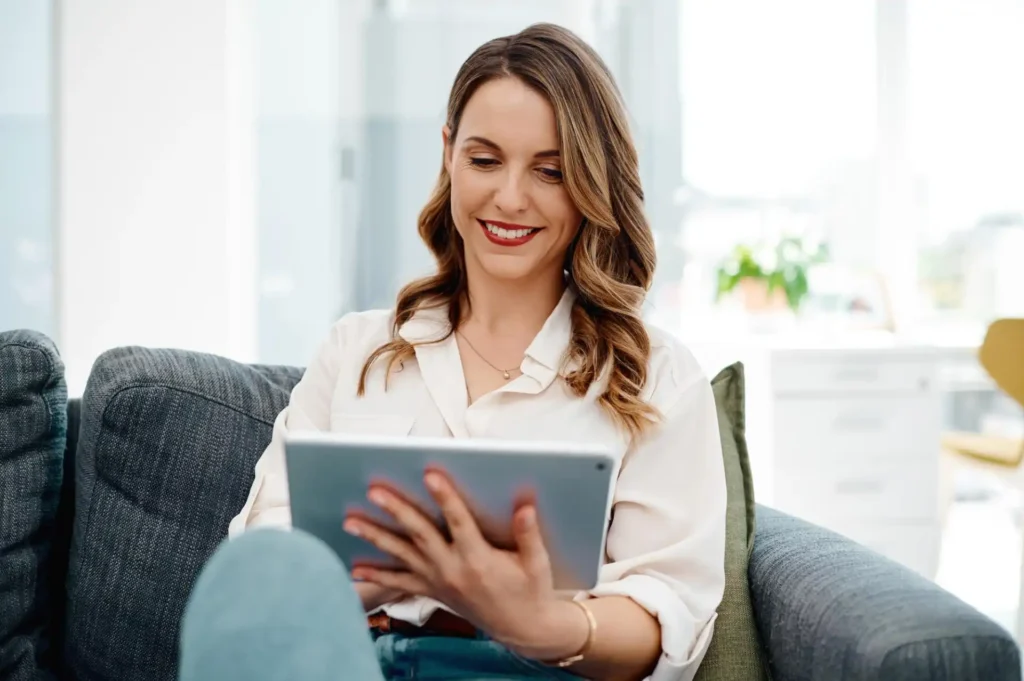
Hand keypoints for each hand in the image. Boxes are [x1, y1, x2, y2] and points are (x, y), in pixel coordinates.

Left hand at [341, 471, 587, 658]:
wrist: (521, 628)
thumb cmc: (529, 591)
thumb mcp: (537, 564)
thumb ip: (529, 534)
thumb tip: (525, 506)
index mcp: (479, 559)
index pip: (458, 522)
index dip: (445, 497)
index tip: (430, 475)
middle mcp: (453, 570)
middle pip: (420, 534)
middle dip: (396, 511)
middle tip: (375, 492)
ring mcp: (438, 582)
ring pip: (402, 555)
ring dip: (376, 538)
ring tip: (351, 522)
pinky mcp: (432, 591)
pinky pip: (399, 583)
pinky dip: (377, 576)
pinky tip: (356, 569)